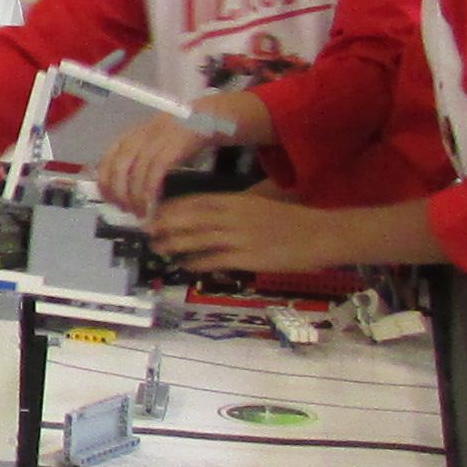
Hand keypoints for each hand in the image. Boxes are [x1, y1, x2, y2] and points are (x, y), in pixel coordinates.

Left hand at [92, 111, 225, 215]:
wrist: (204, 117)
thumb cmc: (175, 134)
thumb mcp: (149, 141)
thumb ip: (134, 158)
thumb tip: (122, 186)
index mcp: (128, 136)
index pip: (106, 160)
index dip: (104, 183)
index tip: (108, 200)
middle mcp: (137, 138)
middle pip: (118, 168)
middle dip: (118, 192)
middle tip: (124, 209)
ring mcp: (154, 142)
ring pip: (136, 172)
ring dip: (135, 196)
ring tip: (139, 211)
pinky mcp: (171, 147)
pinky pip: (155, 171)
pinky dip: (151, 188)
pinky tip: (152, 201)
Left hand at [147, 183, 329, 274]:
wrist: (319, 234)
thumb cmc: (291, 220)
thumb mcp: (260, 204)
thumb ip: (235, 207)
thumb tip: (208, 215)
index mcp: (236, 200)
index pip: (194, 201)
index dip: (171, 208)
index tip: (154, 213)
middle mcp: (232, 215)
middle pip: (188, 219)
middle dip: (164, 226)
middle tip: (148, 233)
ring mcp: (238, 237)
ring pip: (196, 240)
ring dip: (174, 245)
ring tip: (159, 249)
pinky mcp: (246, 257)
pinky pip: (213, 260)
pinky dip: (195, 263)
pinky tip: (185, 266)